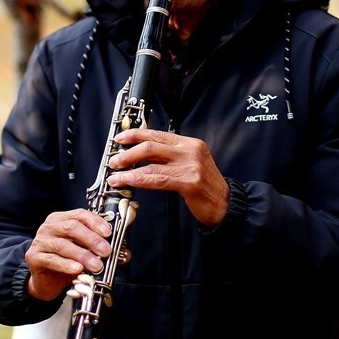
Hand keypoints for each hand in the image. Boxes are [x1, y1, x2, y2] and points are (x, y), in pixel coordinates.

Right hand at [24, 209, 112, 300]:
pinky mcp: (34, 257)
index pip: (80, 214)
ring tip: (96, 265)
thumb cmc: (67, 262)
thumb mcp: (87, 253)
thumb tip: (125, 254)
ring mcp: (40, 241)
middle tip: (106, 251)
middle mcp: (49, 227)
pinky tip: (77, 269)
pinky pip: (52, 259)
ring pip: (63, 245)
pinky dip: (66, 264)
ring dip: (82, 255)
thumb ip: (103, 251)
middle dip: (92, 239)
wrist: (47, 282)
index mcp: (62, 219)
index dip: (95, 222)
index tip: (109, 233)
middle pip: (72, 227)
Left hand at [106, 128, 229, 227]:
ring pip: (152, 162)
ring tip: (115, 174)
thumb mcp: (189, 164)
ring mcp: (191, 166)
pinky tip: (128, 181)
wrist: (225, 205)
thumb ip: (168, 157)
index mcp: (189, 143)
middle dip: (128, 152)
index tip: (120, 138)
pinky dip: (139, 179)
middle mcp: (190, 150)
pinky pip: (158, 179)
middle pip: (151, 145)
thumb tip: (140, 154)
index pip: (157, 134)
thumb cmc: (204, 186)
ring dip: (129, 168)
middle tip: (114, 160)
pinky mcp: (189, 182)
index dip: (135, 135)